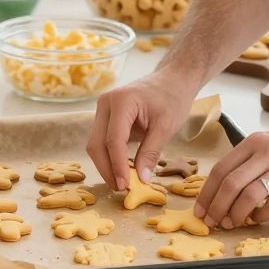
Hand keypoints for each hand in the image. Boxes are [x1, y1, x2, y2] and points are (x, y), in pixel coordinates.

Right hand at [88, 70, 198, 190]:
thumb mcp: (166, 126)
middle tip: (121, 188)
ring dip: (106, 165)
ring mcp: (103, 110)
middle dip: (106, 168)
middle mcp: (106, 103)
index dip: (117, 165)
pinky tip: (121, 171)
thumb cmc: (172, 98)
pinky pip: (102, 141)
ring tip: (122, 183)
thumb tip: (142, 179)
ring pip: (96, 144)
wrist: (172, 80)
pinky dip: (110, 157)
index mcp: (121, 101)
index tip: (125, 186)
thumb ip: (151, 152)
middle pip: (97, 143)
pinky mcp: (106, 117)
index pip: (113, 140)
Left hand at [193, 121, 268, 229]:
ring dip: (236, 214)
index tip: (201, 210)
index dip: (207, 193)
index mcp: (255, 141)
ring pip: (248, 195)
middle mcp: (267, 152)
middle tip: (213, 222)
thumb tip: (225, 187)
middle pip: (230, 184)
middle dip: (217, 207)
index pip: (221, 169)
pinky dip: (261, 216)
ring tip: (233, 223)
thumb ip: (251, 160)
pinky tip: (259, 219)